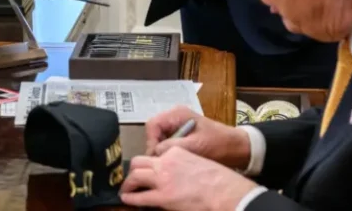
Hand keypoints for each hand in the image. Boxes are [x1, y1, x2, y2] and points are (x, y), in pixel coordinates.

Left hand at [120, 147, 259, 210]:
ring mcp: (162, 179)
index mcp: (176, 152)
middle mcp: (165, 162)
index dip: (151, 164)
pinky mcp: (163, 197)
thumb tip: (176, 174)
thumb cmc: (220, 180)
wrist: (225, 192)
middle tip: (132, 178)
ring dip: (129, 182)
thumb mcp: (198, 162)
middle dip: (133, 170)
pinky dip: (130, 197)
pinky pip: (140, 197)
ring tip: (126, 189)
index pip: (156, 154)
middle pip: (139, 161)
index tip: (149, 170)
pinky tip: (126, 198)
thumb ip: (183, 163)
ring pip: (135, 176)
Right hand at [145, 106, 251, 169]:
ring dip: (161, 149)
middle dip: (155, 146)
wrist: (239, 147)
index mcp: (178, 114)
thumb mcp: (197, 146)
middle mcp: (175, 116)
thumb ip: (174, 146)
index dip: (151, 141)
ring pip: (159, 136)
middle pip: (154, 130)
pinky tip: (174, 160)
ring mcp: (178, 124)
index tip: (155, 157)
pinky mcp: (182, 133)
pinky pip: (168, 141)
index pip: (153, 124)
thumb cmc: (219, 144)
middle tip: (159, 162)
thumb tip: (156, 152)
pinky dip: (168, 150)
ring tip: (166, 162)